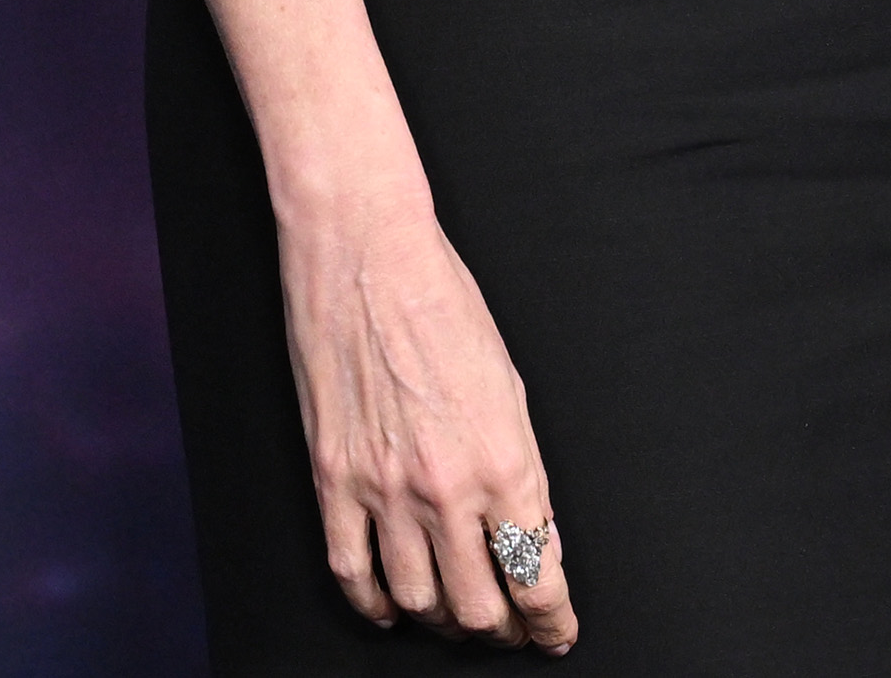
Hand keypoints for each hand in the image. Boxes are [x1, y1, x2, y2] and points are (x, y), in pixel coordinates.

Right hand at [281, 198, 576, 652]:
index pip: (536, 575)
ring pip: (419, 601)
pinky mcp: (334, 480)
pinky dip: (375, 605)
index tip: (556, 633)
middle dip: (502, 629)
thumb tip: (528, 531)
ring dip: (443, 622)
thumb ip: (520, 470)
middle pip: (479, 607)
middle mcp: (448, 488)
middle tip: (509, 628)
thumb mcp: (510, 388)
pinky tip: (391, 607)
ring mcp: (384, 490)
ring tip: (455, 617)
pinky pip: (352, 572)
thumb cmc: (445, 305)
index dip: (551, 621)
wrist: (368, 257)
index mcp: (506, 461)